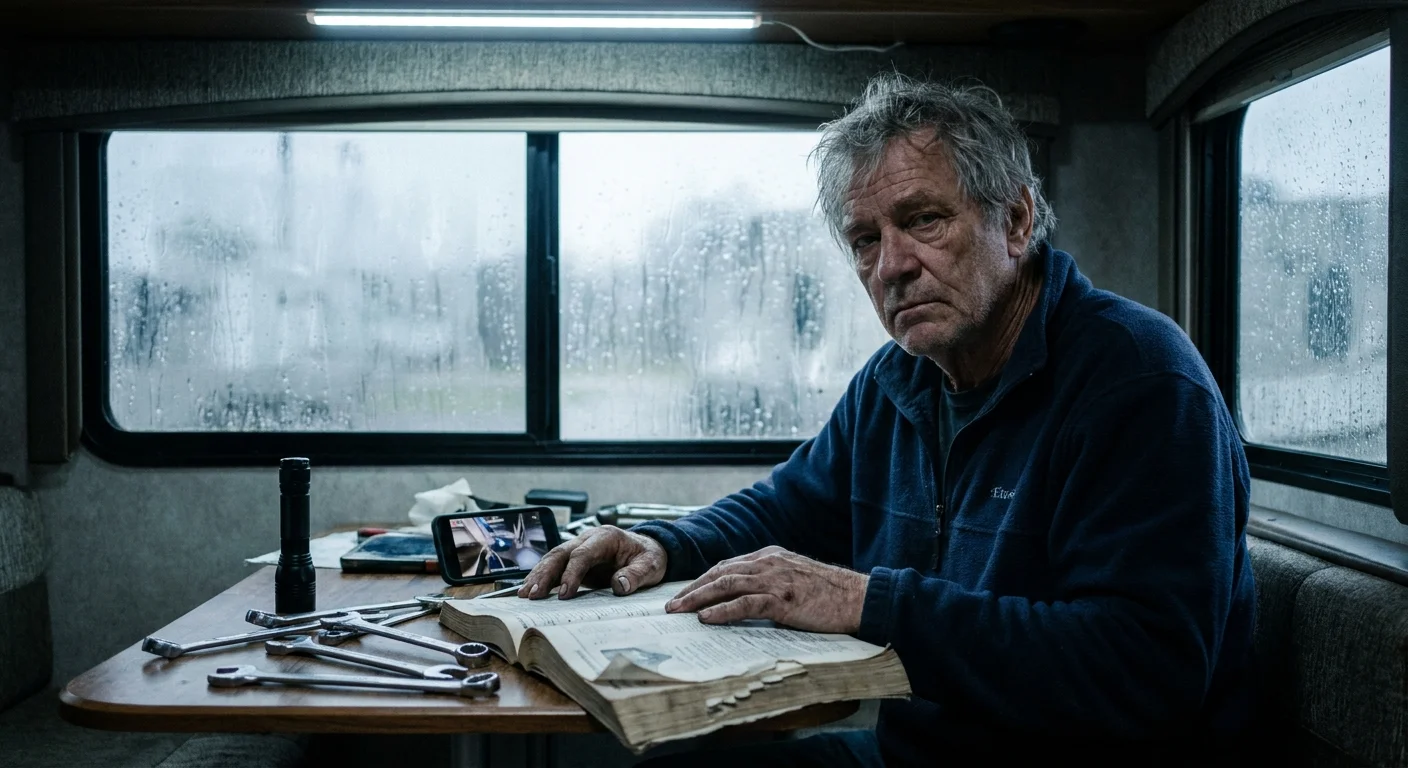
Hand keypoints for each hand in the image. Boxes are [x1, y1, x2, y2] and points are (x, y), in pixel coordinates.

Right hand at [517, 526, 667, 599]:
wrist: (647, 551)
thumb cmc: (649, 557)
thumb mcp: (651, 566)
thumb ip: (637, 575)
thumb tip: (620, 585)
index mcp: (605, 537)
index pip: (582, 554)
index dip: (572, 573)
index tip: (565, 593)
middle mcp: (587, 540)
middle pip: (560, 553)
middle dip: (544, 573)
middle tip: (532, 594)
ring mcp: (579, 549)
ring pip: (553, 559)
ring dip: (537, 576)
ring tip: (524, 595)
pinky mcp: (574, 562)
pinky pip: (555, 568)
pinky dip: (542, 578)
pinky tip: (530, 591)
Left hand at [665, 546, 867, 633]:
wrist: (858, 597)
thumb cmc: (830, 593)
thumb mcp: (796, 578)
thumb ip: (772, 582)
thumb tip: (747, 600)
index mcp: (771, 556)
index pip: (728, 566)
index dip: (704, 580)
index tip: (686, 592)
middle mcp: (768, 563)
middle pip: (720, 573)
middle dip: (692, 589)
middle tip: (671, 605)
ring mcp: (775, 580)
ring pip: (725, 585)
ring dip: (697, 599)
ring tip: (679, 612)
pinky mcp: (782, 600)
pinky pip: (744, 604)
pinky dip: (721, 611)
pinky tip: (706, 619)